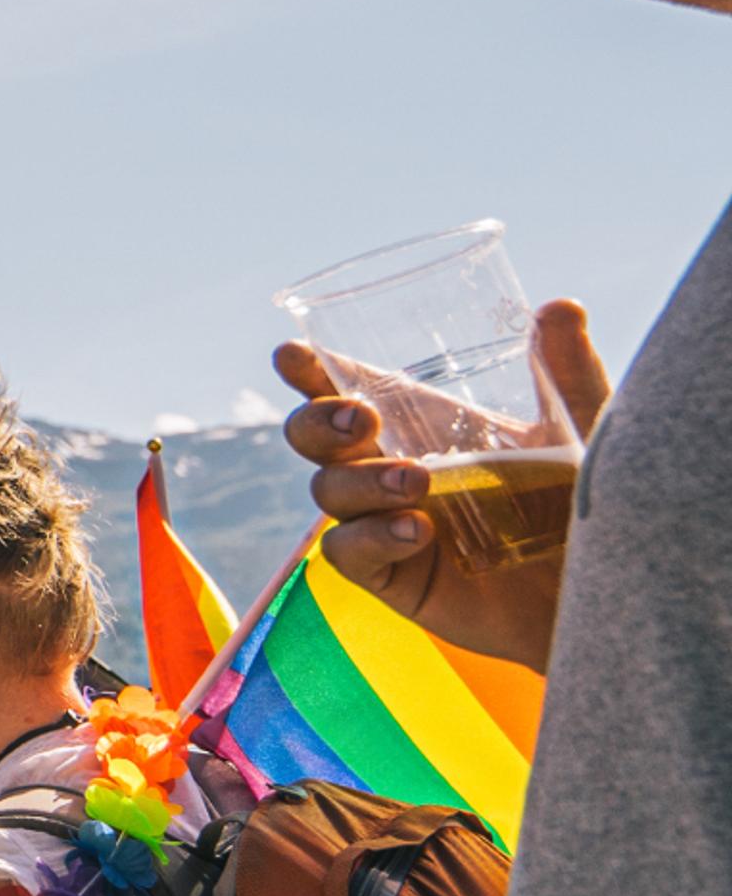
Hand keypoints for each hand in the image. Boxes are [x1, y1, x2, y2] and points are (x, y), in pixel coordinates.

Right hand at [273, 298, 611, 668]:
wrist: (605, 589)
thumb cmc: (587, 505)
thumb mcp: (581, 429)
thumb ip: (569, 373)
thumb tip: (562, 305)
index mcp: (419, 425)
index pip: (344, 387)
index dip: (308, 370)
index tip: (291, 354)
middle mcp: (388, 468)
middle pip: (312, 435)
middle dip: (318, 420)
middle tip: (361, 419)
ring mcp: (384, 522)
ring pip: (327, 490)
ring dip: (361, 480)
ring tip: (418, 482)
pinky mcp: (393, 576)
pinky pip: (347, 551)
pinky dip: (369, 536)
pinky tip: (417, 530)